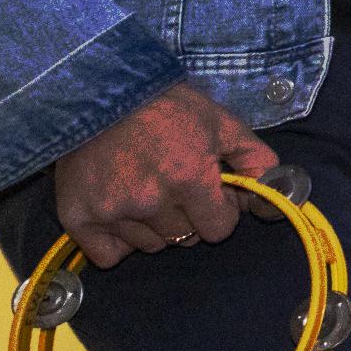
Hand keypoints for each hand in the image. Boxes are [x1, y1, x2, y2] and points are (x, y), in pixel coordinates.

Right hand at [51, 82, 278, 268]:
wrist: (100, 94)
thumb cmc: (167, 106)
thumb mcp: (221, 122)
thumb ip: (253, 157)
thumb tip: (273, 190)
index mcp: (189, 178)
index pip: (219, 229)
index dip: (220, 211)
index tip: (209, 193)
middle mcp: (151, 201)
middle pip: (185, 238)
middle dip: (188, 217)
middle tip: (173, 185)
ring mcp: (112, 212)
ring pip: (150, 246)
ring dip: (154, 227)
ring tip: (144, 188)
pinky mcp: (77, 218)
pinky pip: (109, 256)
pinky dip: (117, 241)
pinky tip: (119, 209)